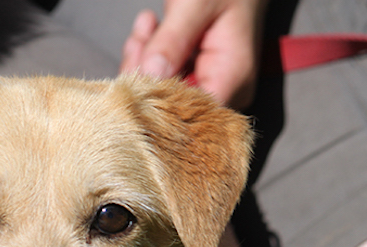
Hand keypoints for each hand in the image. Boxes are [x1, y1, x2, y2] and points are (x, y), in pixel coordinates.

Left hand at [120, 0, 267, 108]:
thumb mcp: (197, 4)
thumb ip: (173, 39)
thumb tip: (150, 75)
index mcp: (232, 78)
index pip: (188, 115)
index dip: (155, 103)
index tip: (134, 74)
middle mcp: (222, 90)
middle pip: (169, 105)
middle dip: (143, 73)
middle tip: (138, 38)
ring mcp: (206, 84)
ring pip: (158, 90)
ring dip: (142, 59)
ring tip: (146, 24)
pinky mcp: (191, 76)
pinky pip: (160, 76)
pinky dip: (147, 54)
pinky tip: (149, 27)